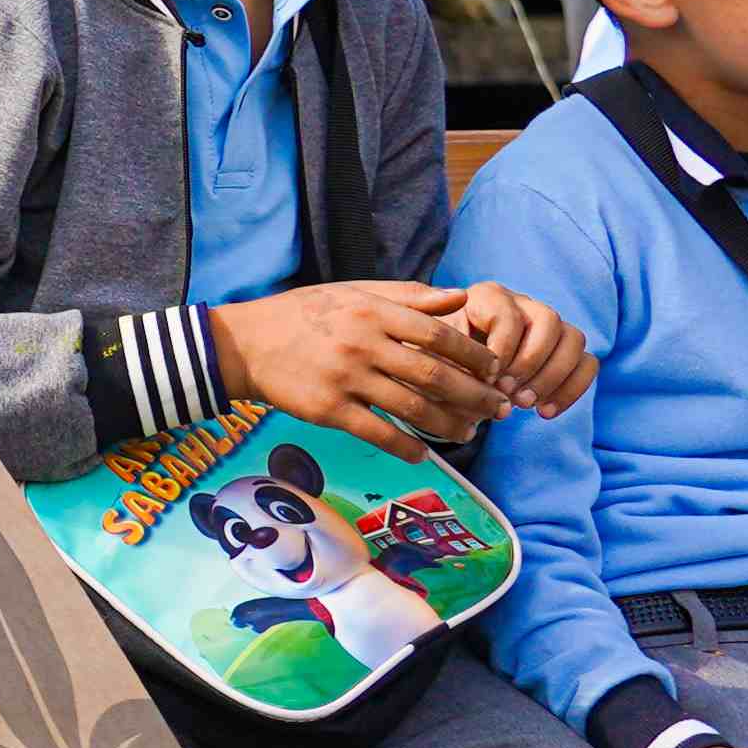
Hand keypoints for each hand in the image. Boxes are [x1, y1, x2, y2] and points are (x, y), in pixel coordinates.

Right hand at [198, 278, 502, 451]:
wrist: (248, 343)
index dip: (474, 353)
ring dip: (449, 425)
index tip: (495, 369)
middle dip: (475, 394)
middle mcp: (363, 344)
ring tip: (470, 434)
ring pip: (412, 408)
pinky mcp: (327, 409)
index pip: (439, 333)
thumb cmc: (306, 314)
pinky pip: (377, 433)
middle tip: (500, 408)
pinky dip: (406, 447)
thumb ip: (409, 297)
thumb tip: (460, 297)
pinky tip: (424, 455)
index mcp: (374, 312)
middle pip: (434, 374)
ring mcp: (346, 379)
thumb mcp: (356, 293)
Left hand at [439, 281, 594, 414]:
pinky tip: (545, 412)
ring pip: (574, 338)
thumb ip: (452, 363)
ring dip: (553, 377)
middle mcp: (523, 304)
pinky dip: (572, 389)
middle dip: (531, 363)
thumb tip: (486, 384)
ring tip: (525, 405)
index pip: (509, 314)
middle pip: (550, 320)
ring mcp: (549, 326)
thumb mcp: (432, 356)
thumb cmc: (437, 360)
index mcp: (487, 297)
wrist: (445, 370)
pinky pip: (587, 363)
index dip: (503, 349)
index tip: (487, 379)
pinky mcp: (564, 351)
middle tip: (509, 395)